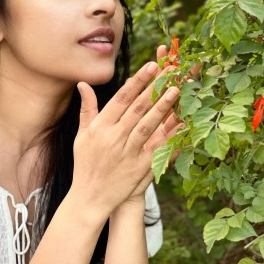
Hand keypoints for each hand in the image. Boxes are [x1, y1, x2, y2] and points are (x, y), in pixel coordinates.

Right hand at [71, 62, 178, 218]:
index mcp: (100, 127)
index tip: (150, 66)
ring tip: (176, 88)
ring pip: (149, 124)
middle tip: (169, 69)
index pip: (122, 98)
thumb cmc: (85, 163)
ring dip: (163, 106)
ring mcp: (128, 152)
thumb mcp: (82, 135)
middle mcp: (114, 137)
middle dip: (154, 86)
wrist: (90, 197)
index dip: (137, 81)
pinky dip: (170, 136)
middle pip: (138, 107)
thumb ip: (86, 108)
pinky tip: (182, 123)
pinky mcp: (140, 167)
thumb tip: (83, 84)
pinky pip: (158, 149)